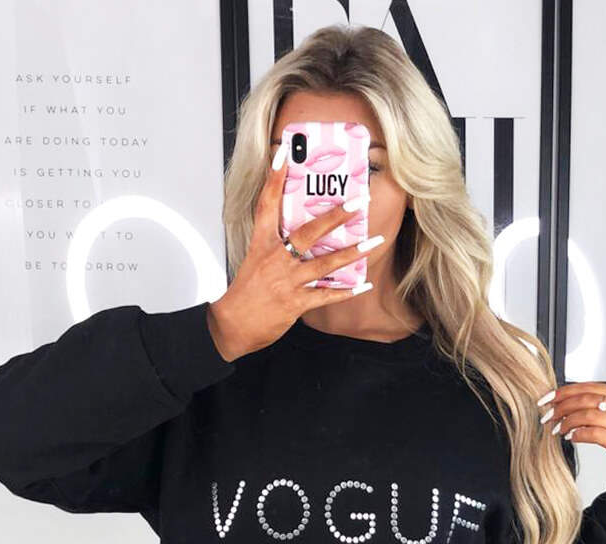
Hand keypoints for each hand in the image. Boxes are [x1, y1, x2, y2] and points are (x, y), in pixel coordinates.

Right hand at [206, 148, 381, 361]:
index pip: (267, 205)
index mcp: (262, 244)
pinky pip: (325, 295)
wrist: (231, 325)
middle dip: (336, 215)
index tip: (285, 155)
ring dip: (352, 252)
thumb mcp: (254, 261)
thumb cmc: (244, 294)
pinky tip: (362, 285)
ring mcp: (287, 281)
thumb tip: (300, 235)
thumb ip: (276, 246)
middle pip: (309, 231)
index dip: (275, 180)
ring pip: (324, 263)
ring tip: (373, 242)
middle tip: (358, 201)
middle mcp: (276, 259)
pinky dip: (345, 291)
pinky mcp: (295, 303)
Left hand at [538, 383, 605, 491]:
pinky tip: (571, 438)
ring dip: (567, 422)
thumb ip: (601, 409)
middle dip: (561, 407)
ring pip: (589, 415)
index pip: (590, 387)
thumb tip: (567, 404)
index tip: (548, 399)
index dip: (565, 391)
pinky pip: (595, 434)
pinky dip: (579, 434)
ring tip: (558, 430)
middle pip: (587, 399)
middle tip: (548, 417)